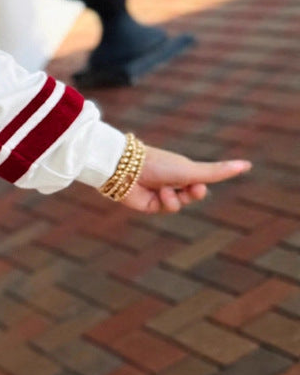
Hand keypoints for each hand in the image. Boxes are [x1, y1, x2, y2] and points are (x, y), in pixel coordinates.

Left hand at [115, 144, 251, 213]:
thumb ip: (218, 172)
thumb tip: (247, 165)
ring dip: (175, 198)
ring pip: (180, 205)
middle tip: (189, 187)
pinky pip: (167, 210)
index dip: (202, 186)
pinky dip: (166, 203)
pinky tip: (157, 194)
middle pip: (193, 196)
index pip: (202, 183)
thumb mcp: (192, 170)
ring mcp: (162, 193)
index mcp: (183, 170)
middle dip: (192, 194)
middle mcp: (173, 181)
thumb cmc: (160, 164)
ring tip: (164, 188)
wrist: (128, 170)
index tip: (199, 183)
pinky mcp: (151, 205)